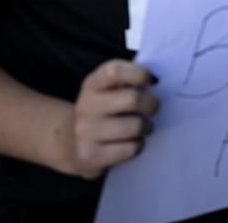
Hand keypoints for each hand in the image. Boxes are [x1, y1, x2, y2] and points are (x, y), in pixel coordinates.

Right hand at [59, 60, 159, 178]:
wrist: (71, 145)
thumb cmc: (103, 112)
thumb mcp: (109, 90)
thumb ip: (130, 78)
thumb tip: (156, 74)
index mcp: (92, 84)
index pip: (115, 71)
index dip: (139, 73)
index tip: (153, 81)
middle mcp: (85, 106)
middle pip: (133, 99)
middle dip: (152, 104)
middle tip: (154, 108)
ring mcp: (84, 132)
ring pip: (135, 126)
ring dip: (147, 127)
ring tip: (143, 127)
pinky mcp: (90, 156)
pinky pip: (131, 149)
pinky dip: (138, 146)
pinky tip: (131, 143)